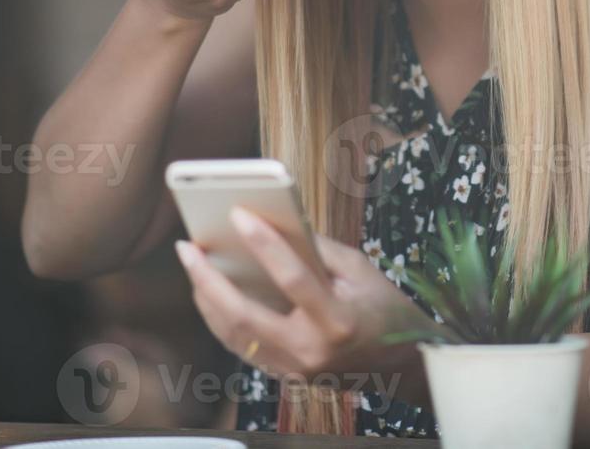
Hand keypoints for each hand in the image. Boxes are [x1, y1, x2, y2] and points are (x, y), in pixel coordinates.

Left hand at [175, 206, 448, 391]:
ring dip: (207, 299)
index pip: (293, 278)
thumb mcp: (360, 270)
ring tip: (193, 265)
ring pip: (235, 336)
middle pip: (245, 316)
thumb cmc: (384, 309)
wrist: (402, 364)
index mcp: (337, 320)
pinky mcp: (287, 376)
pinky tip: (210, 293)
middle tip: (187, 248)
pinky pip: (243, 347)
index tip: (238, 213)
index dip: (265, 243)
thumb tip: (274, 223)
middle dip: (209, 280)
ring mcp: (296, 370)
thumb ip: (317, 249)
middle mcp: (312, 350)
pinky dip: (222, 319)